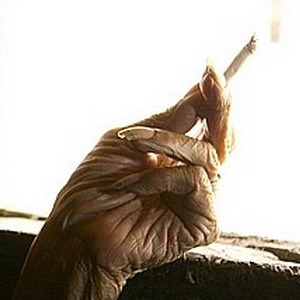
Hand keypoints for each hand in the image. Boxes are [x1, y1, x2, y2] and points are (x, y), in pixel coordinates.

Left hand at [45, 63, 232, 284]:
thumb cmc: (91, 191)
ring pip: (207, 153)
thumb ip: (167, 121)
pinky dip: (163, 176)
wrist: (76, 232)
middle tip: (212, 81)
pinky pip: (196, 181)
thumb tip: (202, 90)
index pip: (206, 123)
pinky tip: (137, 186)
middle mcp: (192, 178)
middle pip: (222, 137)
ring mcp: (199, 201)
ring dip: (167, 143)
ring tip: (134, 148)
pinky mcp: (202, 222)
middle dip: (218, 106)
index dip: (213, 96)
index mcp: (174, 158)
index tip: (211, 67)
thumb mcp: (125, 142)